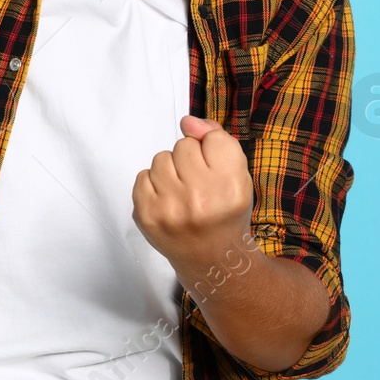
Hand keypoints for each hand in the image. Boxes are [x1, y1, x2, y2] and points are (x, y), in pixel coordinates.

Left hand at [132, 115, 254, 269]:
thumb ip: (217, 140)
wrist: (212, 258)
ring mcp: (170, 208)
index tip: (215, 170)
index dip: (213, 150)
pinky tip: (168, 201)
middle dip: (190, 160)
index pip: (214, 138)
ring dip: (170, 170)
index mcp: (231, 187)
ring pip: (161, 158)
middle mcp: (201, 198)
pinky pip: (142, 176)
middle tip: (199, 185)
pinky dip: (153, 185)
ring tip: (183, 193)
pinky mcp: (147, 215)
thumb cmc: (224, 212)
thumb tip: (187, 121)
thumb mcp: (237, 175)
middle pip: (184, 145)